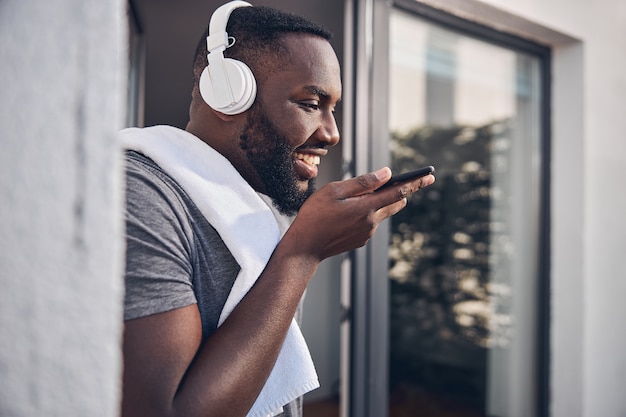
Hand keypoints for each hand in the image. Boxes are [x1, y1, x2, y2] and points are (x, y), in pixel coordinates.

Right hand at [286, 167, 434, 260]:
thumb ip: (363, 182)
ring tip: (365, 193)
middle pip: (396, 203)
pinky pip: (371, 221)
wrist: (305, 247)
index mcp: (366, 207)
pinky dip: (368, 212)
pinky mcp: (361, 240)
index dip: (415, 182)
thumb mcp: (335, 190)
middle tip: (410, 179)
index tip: (429, 175)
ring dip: (382, 201)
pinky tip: (350, 210)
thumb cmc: (315, 215)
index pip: (398, 192)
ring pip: (383, 212)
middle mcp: (372, 222)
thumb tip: (387, 174)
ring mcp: (367, 233)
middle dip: (404, 191)